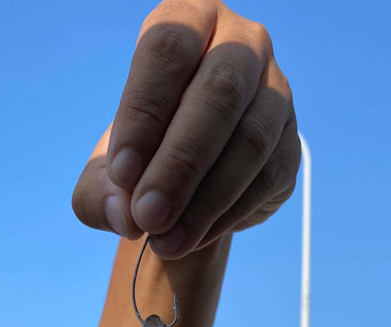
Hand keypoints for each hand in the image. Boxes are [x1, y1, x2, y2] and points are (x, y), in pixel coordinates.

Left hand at [72, 0, 299, 259]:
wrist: (184, 183)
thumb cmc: (140, 158)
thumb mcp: (104, 177)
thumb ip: (100, 194)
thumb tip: (124, 214)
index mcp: (188, 21)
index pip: (168, 49)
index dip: (144, 111)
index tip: (121, 174)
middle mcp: (241, 42)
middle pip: (218, 92)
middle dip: (179, 163)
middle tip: (147, 216)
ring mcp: (275, 91)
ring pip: (250, 138)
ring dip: (205, 198)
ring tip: (165, 240)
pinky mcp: (290, 142)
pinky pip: (266, 176)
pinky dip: (226, 214)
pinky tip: (192, 236)